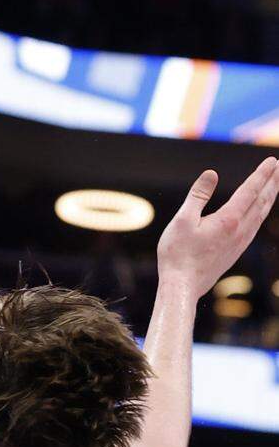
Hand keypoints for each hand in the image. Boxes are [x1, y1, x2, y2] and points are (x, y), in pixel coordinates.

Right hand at [157, 156, 277, 299]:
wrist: (183, 285)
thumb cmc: (178, 253)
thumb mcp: (182, 220)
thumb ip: (198, 196)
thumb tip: (211, 174)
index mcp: (229, 220)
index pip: (250, 191)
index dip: (261, 174)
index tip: (271, 161)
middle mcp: (241, 230)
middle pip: (263, 201)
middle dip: (273, 182)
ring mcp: (241, 242)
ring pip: (262, 214)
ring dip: (270, 196)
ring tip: (275, 185)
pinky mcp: (236, 250)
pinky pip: (256, 225)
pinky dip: (262, 212)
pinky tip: (259, 211)